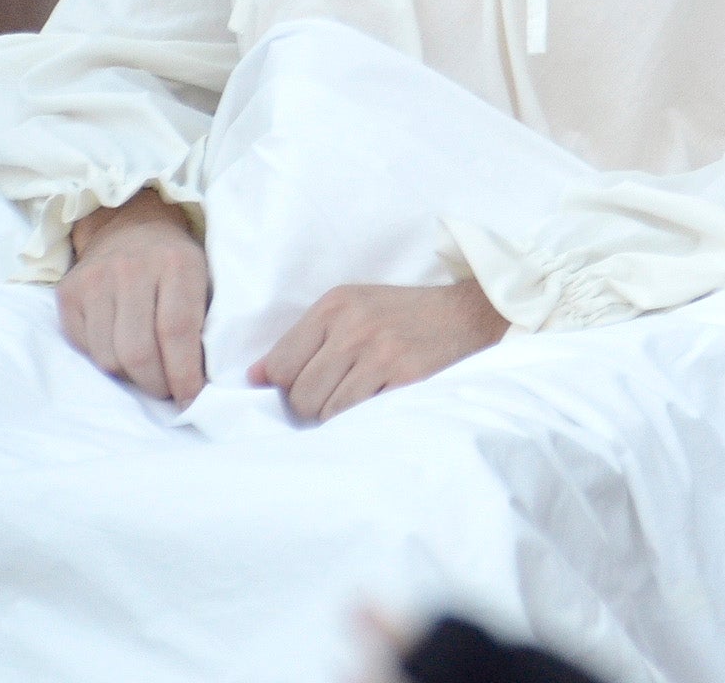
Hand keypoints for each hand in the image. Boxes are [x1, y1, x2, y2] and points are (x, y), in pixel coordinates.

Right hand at [58, 190, 210, 406]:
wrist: (130, 224)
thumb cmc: (176, 263)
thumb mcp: (205, 277)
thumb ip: (206, 321)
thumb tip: (203, 382)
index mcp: (176, 263)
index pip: (177, 331)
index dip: (184, 373)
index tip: (192, 399)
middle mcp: (131, 269)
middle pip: (138, 351)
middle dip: (156, 384)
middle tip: (168, 390)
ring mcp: (95, 280)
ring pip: (108, 357)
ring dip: (131, 378)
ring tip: (148, 374)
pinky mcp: (68, 292)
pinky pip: (85, 348)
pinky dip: (106, 361)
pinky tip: (122, 353)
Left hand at [252, 280, 508, 423]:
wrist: (467, 314)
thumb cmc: (403, 315)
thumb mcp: (353, 308)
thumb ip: (306, 338)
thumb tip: (256, 378)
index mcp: (335, 305)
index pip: (278, 363)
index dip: (281, 388)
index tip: (295, 393)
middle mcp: (353, 325)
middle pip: (298, 393)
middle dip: (307, 407)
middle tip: (329, 402)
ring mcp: (379, 351)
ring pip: (324, 410)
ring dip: (333, 417)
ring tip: (354, 403)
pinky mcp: (404, 376)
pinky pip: (356, 416)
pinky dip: (359, 420)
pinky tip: (374, 405)